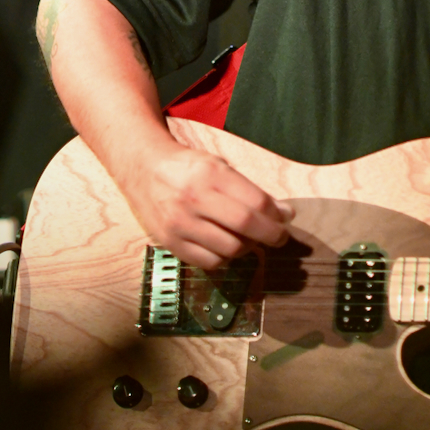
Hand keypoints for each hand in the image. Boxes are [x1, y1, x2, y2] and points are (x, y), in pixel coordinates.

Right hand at [126, 140, 294, 269]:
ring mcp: (180, 224)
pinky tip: (227, 247)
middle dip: (271, 234)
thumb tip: (283, 214)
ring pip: (229, 248)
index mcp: (211, 175)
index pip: (255, 202)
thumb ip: (250, 190)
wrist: (143, 169)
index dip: (277, 215)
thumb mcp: (219, 167)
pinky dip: (225, 259)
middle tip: (280, 237)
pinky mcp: (171, 243)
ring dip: (248, 247)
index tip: (286, 218)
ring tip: (249, 239)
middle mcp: (194, 199)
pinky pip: (209, 262)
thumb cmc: (188, 167)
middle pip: (245, 225)